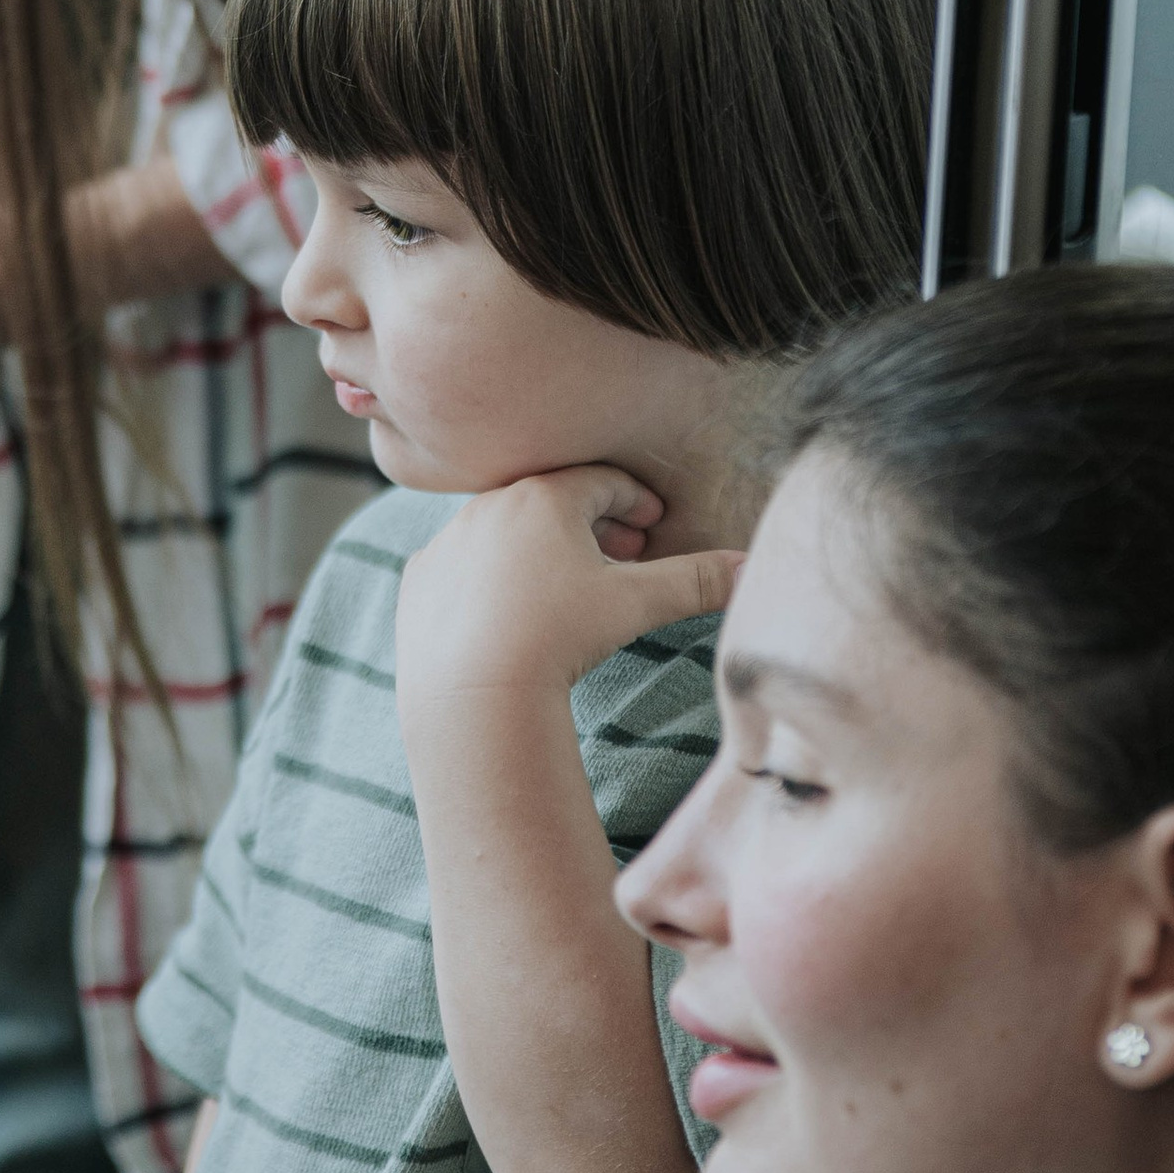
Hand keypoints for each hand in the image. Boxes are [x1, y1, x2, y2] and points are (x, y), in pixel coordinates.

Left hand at [396, 467, 741, 711]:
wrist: (471, 690)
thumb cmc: (559, 637)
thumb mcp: (636, 604)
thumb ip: (695, 580)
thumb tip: (752, 565)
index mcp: (545, 496)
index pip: (602, 481)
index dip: (634, 501)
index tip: (652, 525)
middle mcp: (491, 504)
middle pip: (551, 501)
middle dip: (590, 524)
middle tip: (620, 555)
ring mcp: (450, 541)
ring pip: (504, 530)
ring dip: (537, 548)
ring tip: (565, 584)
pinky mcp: (420, 579)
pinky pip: (461, 565)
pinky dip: (489, 578)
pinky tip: (508, 610)